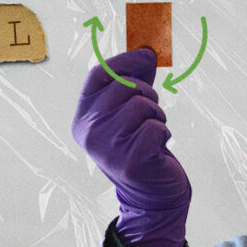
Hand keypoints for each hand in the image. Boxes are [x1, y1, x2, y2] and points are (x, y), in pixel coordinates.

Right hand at [72, 49, 190, 246]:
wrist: (152, 196)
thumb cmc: (142, 148)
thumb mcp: (130, 113)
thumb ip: (133, 82)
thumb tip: (146, 50)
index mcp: (83, 117)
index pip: (99, 74)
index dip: (125, 61)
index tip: (147, 56)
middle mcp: (88, 131)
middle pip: (124, 86)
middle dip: (147, 95)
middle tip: (151, 114)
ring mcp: (106, 147)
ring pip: (142, 105)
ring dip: (157, 116)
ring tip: (153, 133)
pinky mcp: (129, 160)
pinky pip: (155, 127)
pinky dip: (163, 133)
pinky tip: (157, 148)